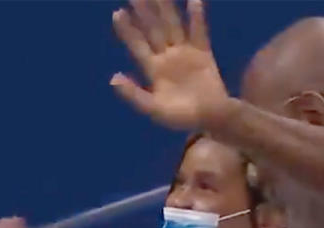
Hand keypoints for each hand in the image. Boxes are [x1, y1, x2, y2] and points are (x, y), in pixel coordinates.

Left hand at [110, 0, 228, 130]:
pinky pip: (199, 31)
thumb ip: (134, 94)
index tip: (117, 13)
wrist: (211, 120)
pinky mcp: (203, 52)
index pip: (137, 45)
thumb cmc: (181, 117)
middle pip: (153, 29)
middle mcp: (166, 56)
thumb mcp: (154, 109)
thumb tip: (113, 77)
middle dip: (144, 12)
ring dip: (166, 8)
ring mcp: (185, 52)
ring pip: (173, 25)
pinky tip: (193, 0)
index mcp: (152, 69)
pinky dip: (197, 17)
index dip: (127, 30)